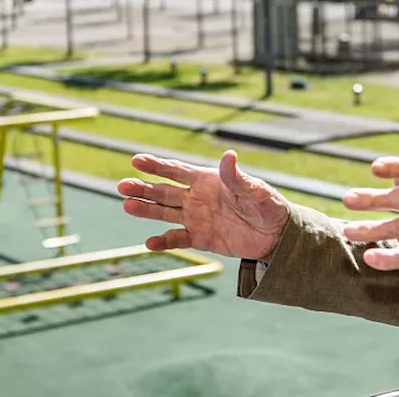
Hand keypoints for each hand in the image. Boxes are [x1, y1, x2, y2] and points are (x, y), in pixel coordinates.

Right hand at [118, 150, 289, 260]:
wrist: (276, 234)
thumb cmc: (268, 205)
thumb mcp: (255, 190)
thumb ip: (237, 177)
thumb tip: (228, 155)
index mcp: (207, 180)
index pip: (176, 171)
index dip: (156, 165)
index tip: (136, 160)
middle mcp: (196, 197)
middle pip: (164, 191)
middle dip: (143, 188)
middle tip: (122, 186)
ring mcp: (196, 218)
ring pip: (165, 213)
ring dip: (146, 210)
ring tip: (127, 206)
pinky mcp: (200, 238)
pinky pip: (178, 239)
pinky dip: (164, 241)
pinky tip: (149, 243)